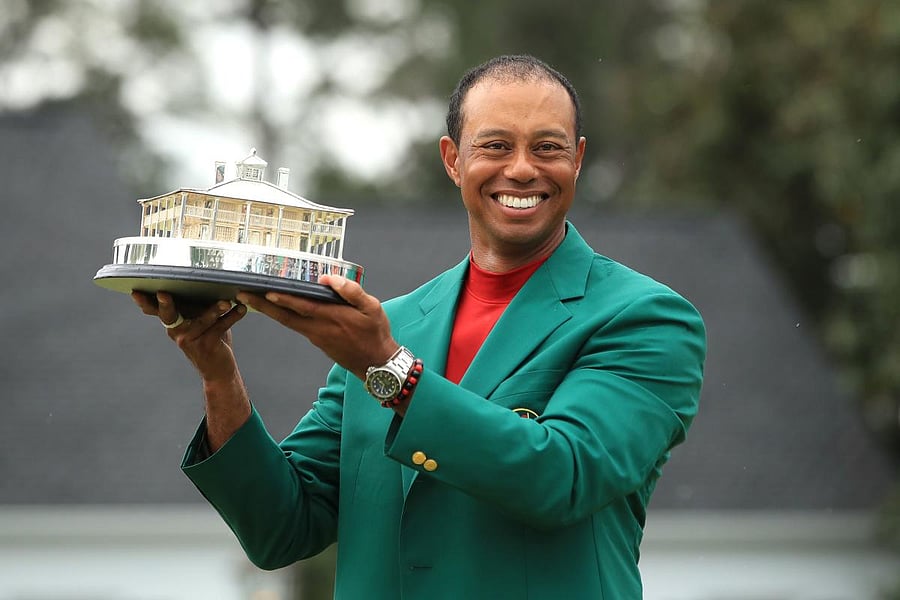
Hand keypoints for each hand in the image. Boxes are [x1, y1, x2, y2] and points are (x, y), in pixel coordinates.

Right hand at [131, 291, 247, 382]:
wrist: (219, 369)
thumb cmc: (211, 338)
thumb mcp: (201, 320)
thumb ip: (197, 305)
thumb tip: (204, 278)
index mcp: (174, 323)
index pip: (156, 310)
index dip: (144, 302)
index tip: (135, 291)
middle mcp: (177, 331)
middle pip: (169, 315)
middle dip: (165, 304)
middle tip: (163, 294)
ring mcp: (189, 340)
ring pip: (201, 321)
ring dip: (214, 310)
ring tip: (225, 301)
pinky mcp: (205, 347)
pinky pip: (219, 328)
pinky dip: (232, 317)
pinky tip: (241, 310)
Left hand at [236, 275, 396, 380]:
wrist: (377, 364)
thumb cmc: (376, 333)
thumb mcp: (372, 308)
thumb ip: (351, 291)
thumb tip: (328, 278)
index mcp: (331, 318)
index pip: (301, 306)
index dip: (282, 299)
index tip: (263, 291)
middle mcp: (318, 329)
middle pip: (284, 316)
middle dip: (262, 305)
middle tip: (242, 294)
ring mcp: (315, 336)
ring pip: (287, 322)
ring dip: (268, 310)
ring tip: (252, 298)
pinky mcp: (316, 340)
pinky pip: (295, 326)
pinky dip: (282, 316)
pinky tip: (275, 308)